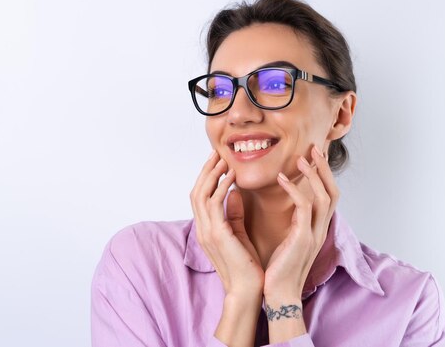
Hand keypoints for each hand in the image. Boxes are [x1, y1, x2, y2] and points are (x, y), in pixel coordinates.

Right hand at [189, 150, 264, 298]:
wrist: (247, 291)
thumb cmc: (247, 266)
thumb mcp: (239, 235)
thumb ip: (234, 214)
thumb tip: (235, 193)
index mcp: (206, 229)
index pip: (200, 197)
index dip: (206, 178)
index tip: (217, 162)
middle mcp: (202, 229)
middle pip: (196, 191)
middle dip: (206, 171)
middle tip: (217, 153)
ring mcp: (207, 231)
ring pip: (201, 194)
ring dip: (211, 174)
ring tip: (223, 160)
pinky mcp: (216, 234)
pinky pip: (214, 203)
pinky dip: (221, 186)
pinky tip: (231, 177)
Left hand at [263, 144, 339, 299]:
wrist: (278, 294)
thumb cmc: (279, 269)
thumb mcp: (288, 240)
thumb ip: (293, 221)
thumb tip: (288, 203)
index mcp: (317, 229)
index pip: (328, 196)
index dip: (324, 175)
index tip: (314, 157)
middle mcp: (320, 229)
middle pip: (333, 192)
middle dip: (325, 168)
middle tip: (315, 148)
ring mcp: (314, 233)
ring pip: (324, 196)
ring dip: (314, 173)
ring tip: (302, 156)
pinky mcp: (303, 238)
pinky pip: (304, 206)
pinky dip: (295, 189)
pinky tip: (282, 178)